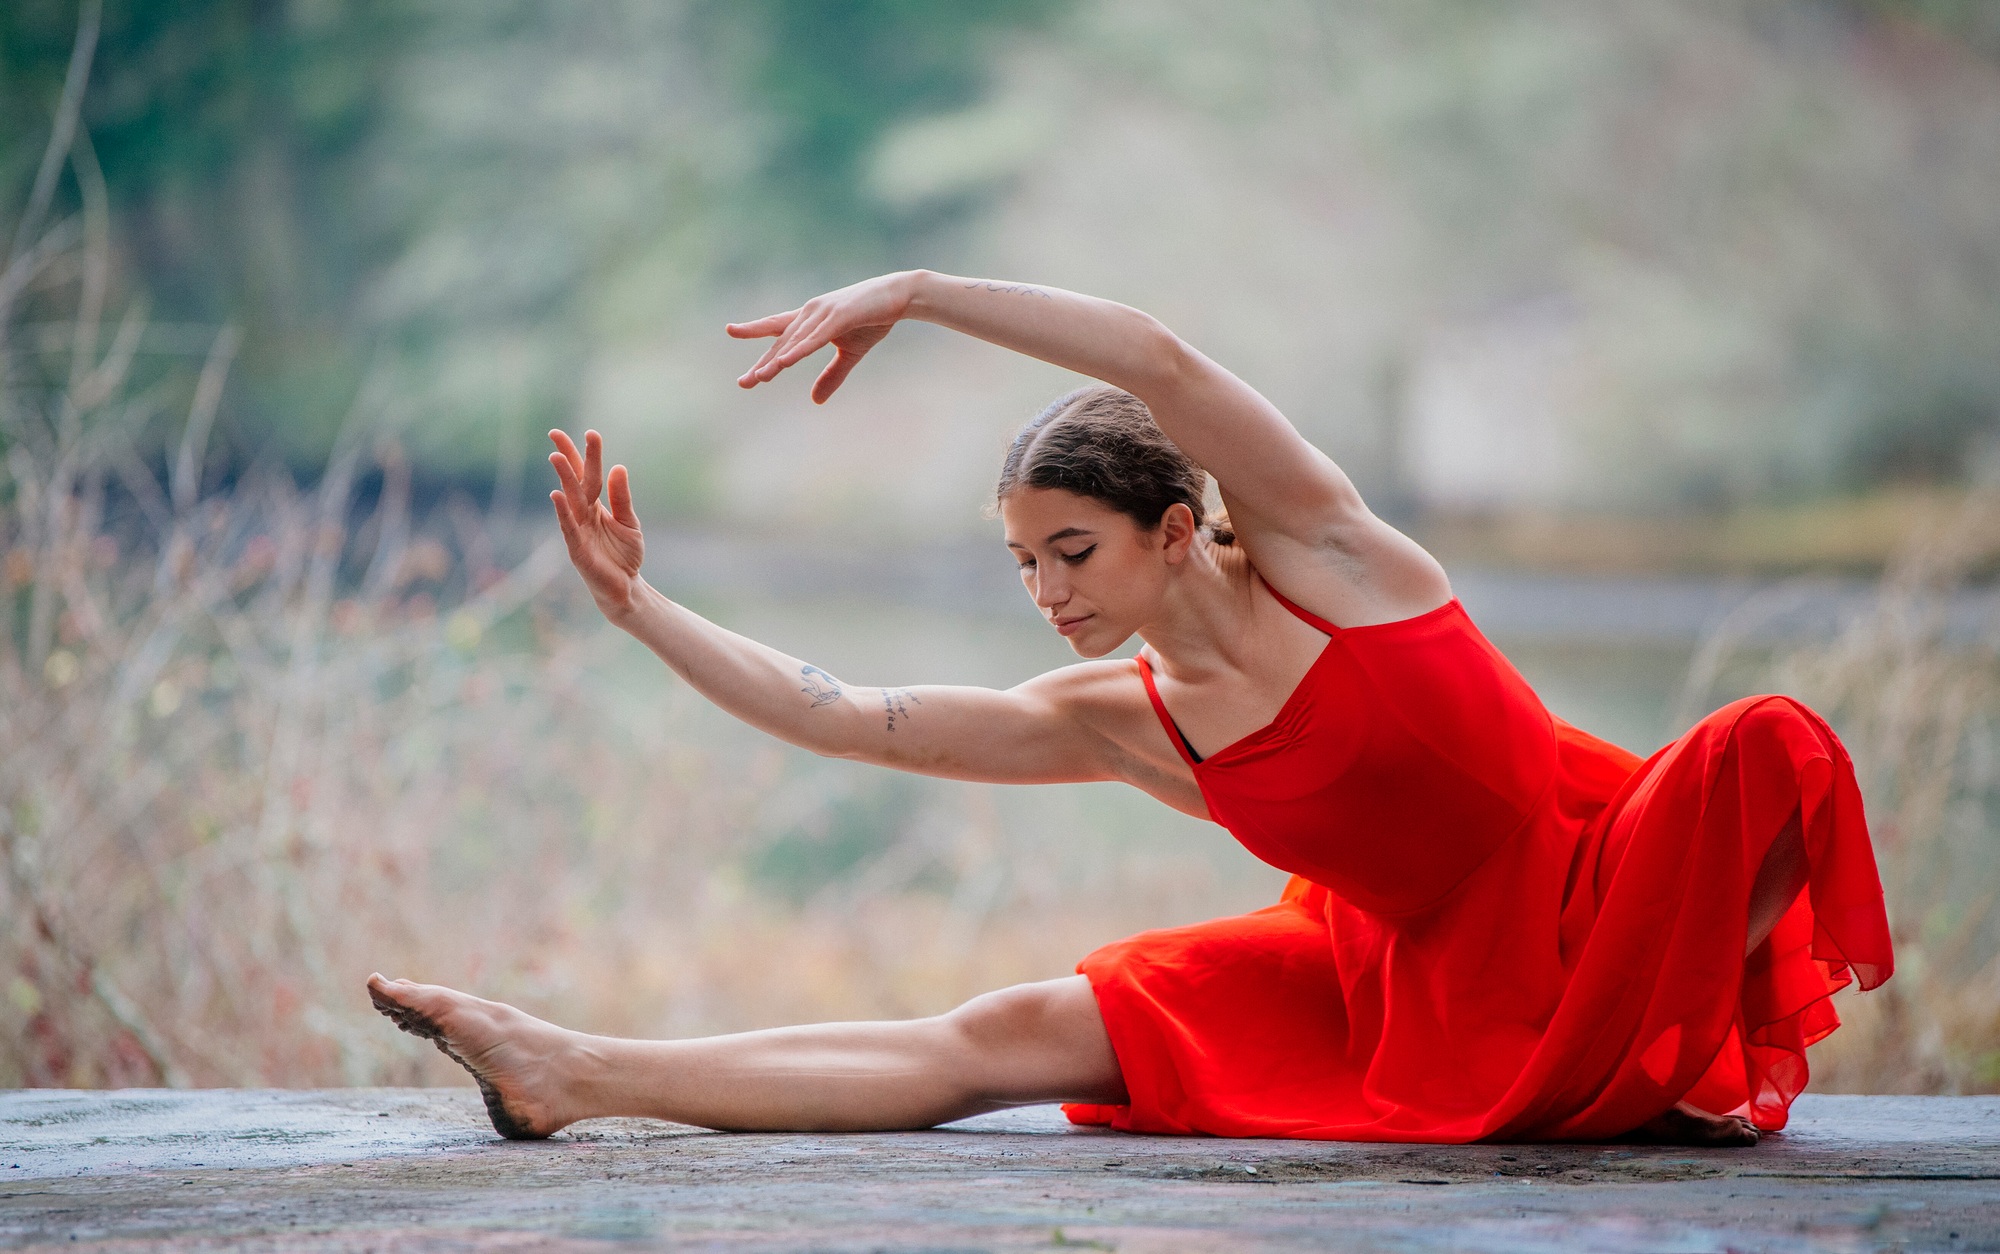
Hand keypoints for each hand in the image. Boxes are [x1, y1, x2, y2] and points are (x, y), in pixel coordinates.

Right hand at [548, 429, 643, 618]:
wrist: (625, 587)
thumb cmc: (625, 555)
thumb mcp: (629, 522)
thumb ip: (622, 498)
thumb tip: (618, 467)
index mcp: (596, 506)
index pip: (590, 475)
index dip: (586, 454)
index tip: (588, 432)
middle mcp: (583, 514)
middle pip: (576, 481)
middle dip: (567, 458)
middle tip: (555, 433)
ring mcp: (577, 530)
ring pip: (570, 500)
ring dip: (563, 479)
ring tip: (555, 457)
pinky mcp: (577, 549)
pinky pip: (568, 527)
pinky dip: (562, 511)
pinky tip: (556, 495)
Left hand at [726, 271, 917, 402]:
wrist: (899, 296)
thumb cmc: (873, 319)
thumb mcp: (850, 353)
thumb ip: (832, 376)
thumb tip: (814, 400)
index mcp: (810, 320)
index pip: (777, 332)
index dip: (758, 344)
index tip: (741, 360)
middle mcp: (810, 313)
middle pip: (781, 342)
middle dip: (763, 363)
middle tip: (744, 383)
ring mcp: (823, 313)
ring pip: (795, 341)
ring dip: (777, 360)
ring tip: (760, 377)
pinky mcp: (839, 316)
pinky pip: (815, 338)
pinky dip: (799, 349)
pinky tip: (785, 361)